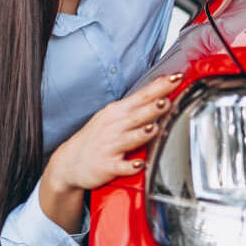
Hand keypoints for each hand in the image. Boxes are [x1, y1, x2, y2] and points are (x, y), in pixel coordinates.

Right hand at [39, 72, 181, 231]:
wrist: (70, 162)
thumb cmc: (98, 137)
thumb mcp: (113, 116)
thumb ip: (137, 106)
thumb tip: (162, 92)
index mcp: (117, 112)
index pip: (142, 96)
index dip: (159, 87)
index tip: (175, 78)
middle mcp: (114, 126)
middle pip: (137, 115)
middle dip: (152, 108)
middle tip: (166, 101)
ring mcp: (109, 146)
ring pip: (130, 138)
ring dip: (142, 133)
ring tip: (154, 128)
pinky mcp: (107, 165)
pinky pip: (121, 166)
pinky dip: (130, 166)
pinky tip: (140, 164)